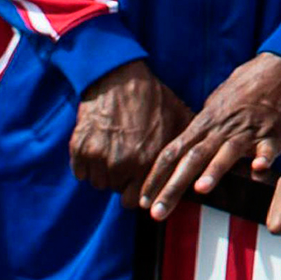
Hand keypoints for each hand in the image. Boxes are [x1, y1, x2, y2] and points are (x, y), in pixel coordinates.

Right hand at [68, 60, 190, 205]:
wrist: (119, 78)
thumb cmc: (153, 98)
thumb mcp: (180, 119)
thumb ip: (188, 147)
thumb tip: (201, 167)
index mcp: (147, 161)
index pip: (136, 201)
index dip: (139, 192)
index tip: (139, 183)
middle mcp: (120, 164)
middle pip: (116, 191)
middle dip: (122, 182)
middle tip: (127, 164)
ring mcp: (97, 157)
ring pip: (98, 182)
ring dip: (105, 173)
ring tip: (115, 153)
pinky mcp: (79, 148)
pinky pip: (80, 172)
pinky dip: (87, 164)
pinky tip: (100, 148)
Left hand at [145, 52, 280, 218]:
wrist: (280, 66)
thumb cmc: (246, 84)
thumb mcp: (216, 101)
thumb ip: (203, 126)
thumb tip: (188, 143)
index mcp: (205, 122)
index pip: (172, 152)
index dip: (155, 177)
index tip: (142, 199)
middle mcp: (222, 128)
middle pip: (192, 159)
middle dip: (173, 187)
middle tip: (157, 212)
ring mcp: (248, 131)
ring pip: (227, 152)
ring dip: (214, 170)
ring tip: (200, 189)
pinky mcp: (274, 133)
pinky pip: (268, 148)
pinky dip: (263, 158)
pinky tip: (258, 168)